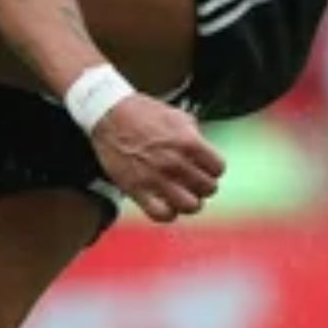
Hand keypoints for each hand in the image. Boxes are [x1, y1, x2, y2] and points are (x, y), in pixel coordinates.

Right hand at [89, 96, 224, 222]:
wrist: (108, 114)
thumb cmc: (142, 113)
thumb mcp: (177, 116)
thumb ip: (194, 135)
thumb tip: (203, 152)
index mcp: (189, 142)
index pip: (218, 168)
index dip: (212, 169)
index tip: (204, 168)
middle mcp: (175, 162)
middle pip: (208, 189)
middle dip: (203, 186)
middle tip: (193, 182)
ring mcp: (156, 178)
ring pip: (191, 206)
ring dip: (189, 202)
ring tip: (182, 196)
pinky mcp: (137, 189)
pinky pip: (162, 214)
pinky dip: (168, 213)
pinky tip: (166, 205)